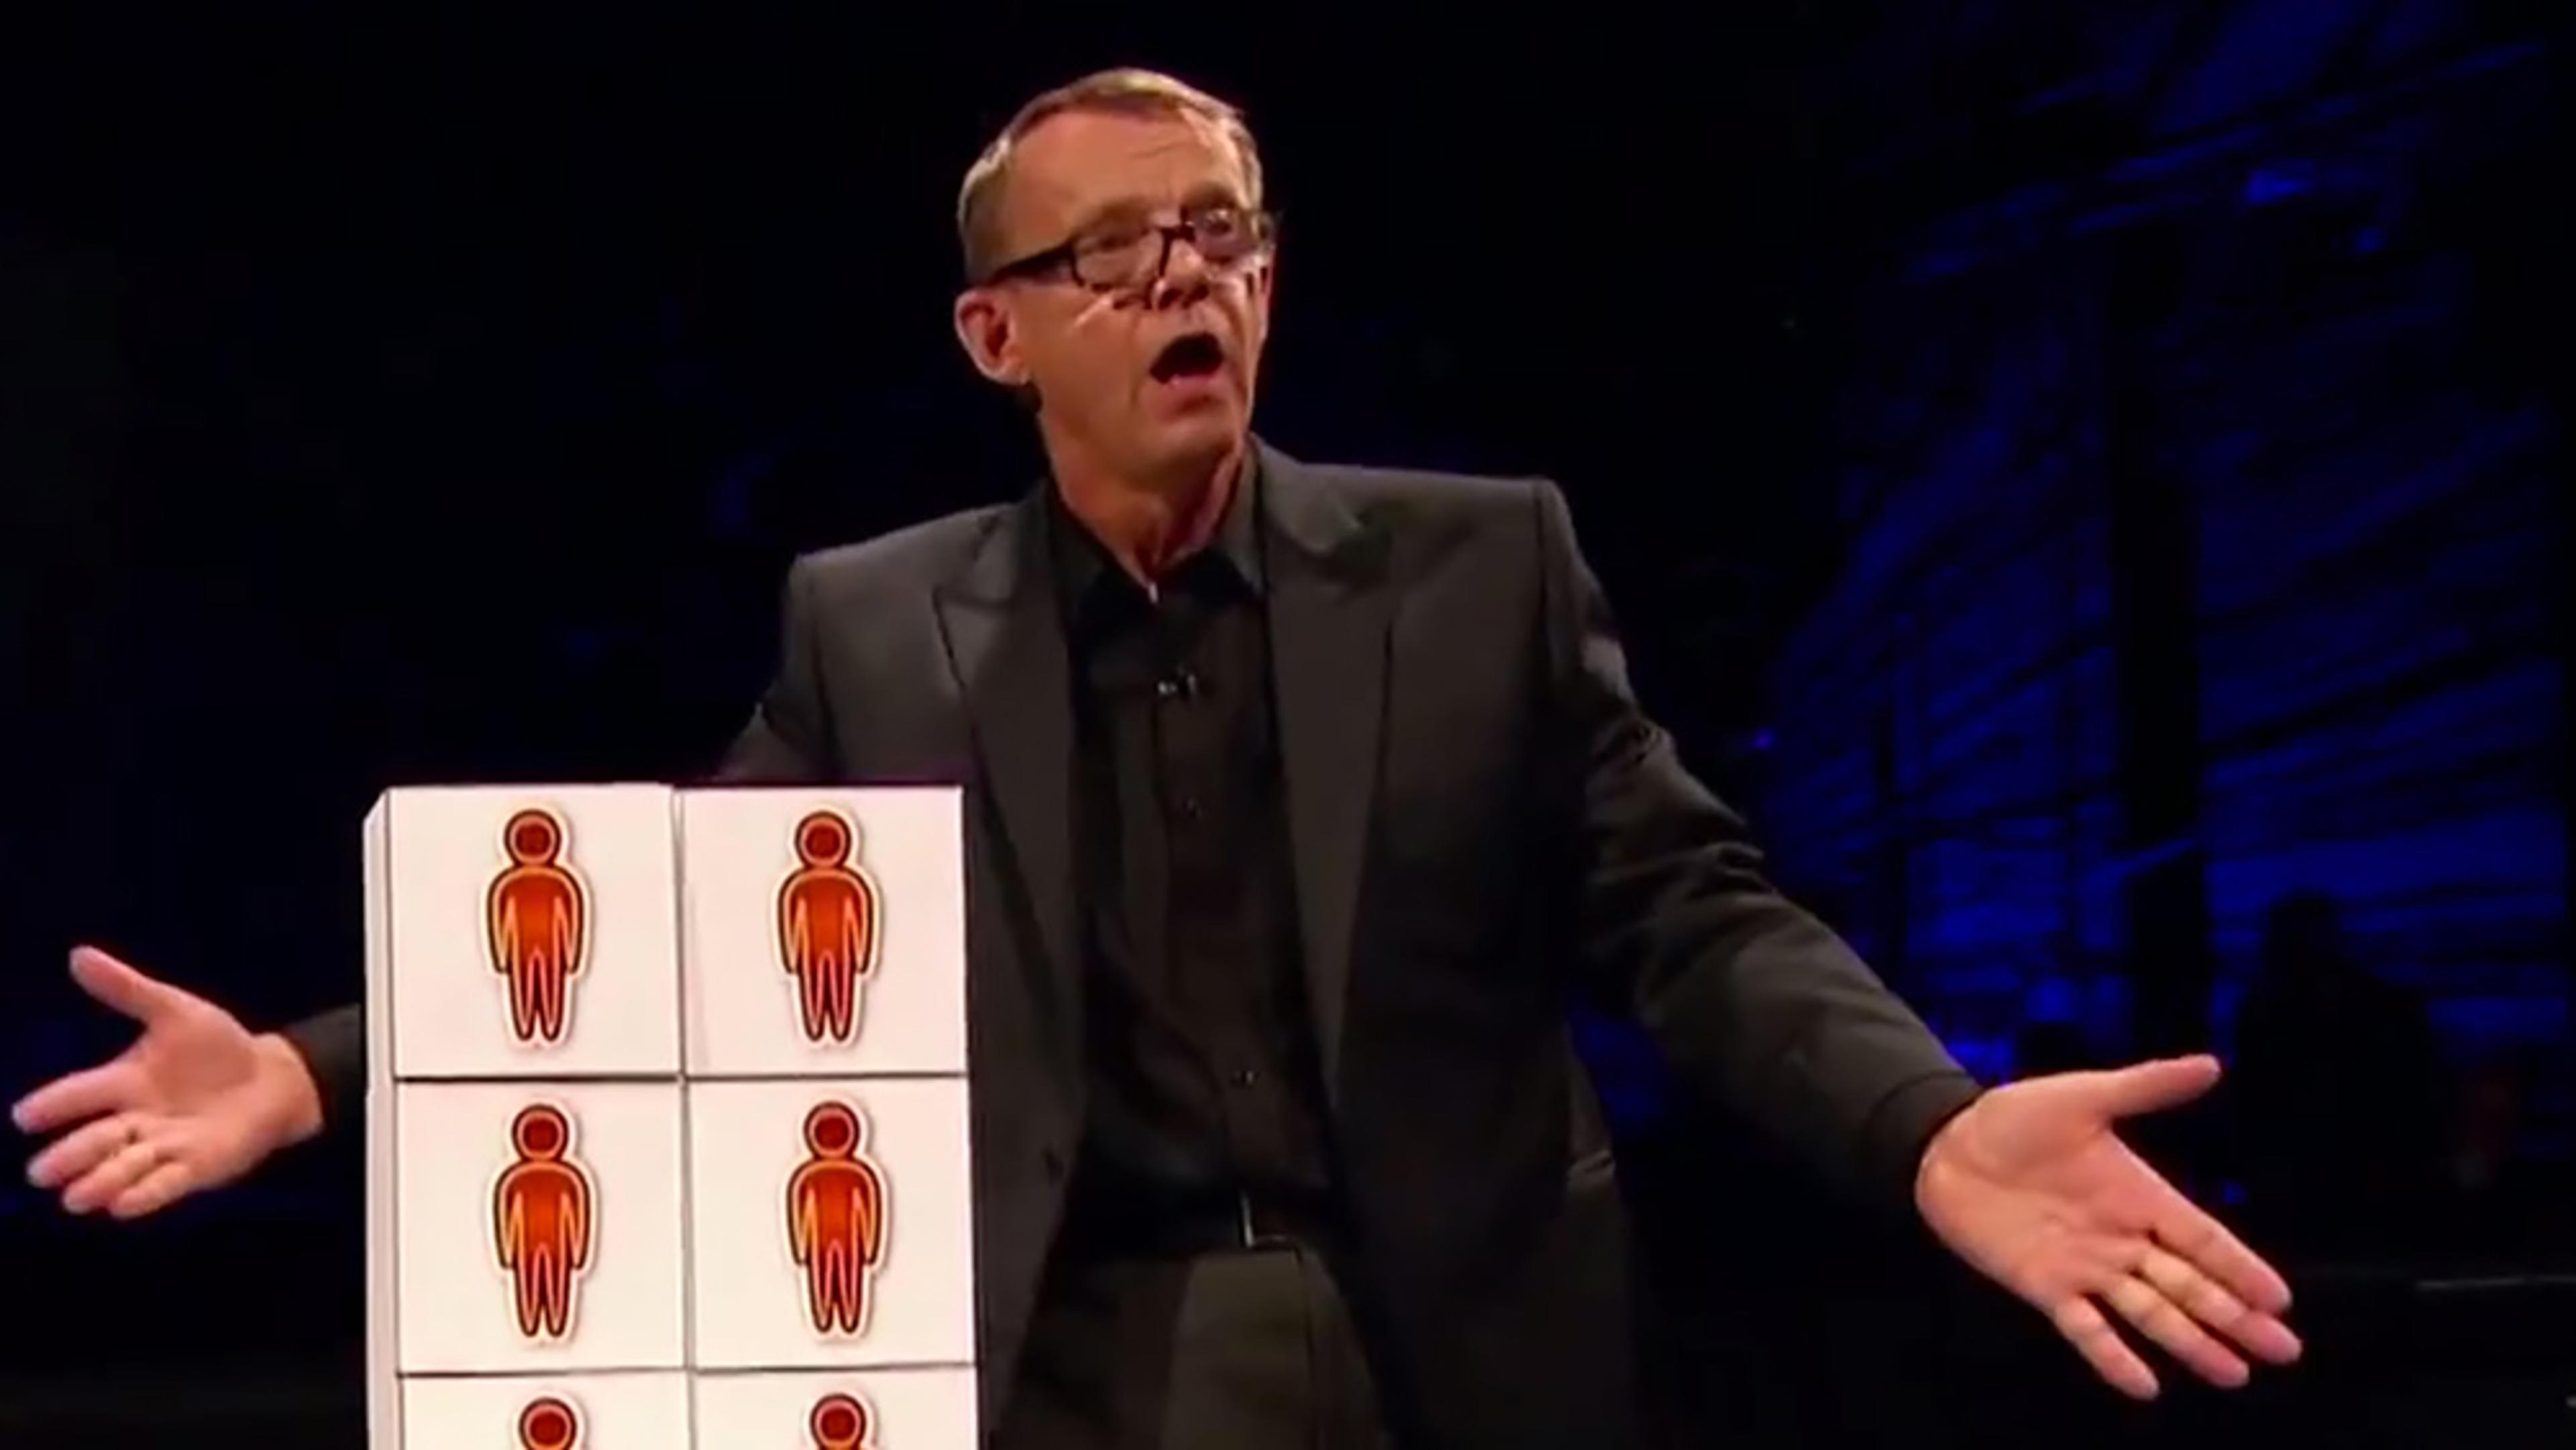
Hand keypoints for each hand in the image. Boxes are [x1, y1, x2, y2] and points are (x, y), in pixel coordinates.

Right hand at [12, 946, 324, 1218]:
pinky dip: (145, 1195)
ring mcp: (164, 1146)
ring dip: (100, 1182)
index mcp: (124, 1083)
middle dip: (69, 1156)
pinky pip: (165, 1185)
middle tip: (39, 1172)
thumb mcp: (175, 1011)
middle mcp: (136, 1120)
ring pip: (123, 1168)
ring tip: (74, 1197)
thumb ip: (127, 989)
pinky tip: (122, 1206)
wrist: (273, 1076)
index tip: (24, 1115)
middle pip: (95, 1140)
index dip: (54, 1105)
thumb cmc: (217, 1046)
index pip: (81, 1093)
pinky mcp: (196, 1167)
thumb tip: (78, 955)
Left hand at [1914, 1053, 2302, 1398]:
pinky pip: (2086, 1329)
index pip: (2203, 1239)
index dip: (2240, 1268)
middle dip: (2236, 1318)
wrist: (1945, 1145)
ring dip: (2192, 1344)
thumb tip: (2211, 1063)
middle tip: (2284, 1351)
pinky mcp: (2046, 1287)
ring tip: (2235, 1374)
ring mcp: (2086, 1267)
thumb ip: (2146, 1085)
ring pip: (2150, 1312)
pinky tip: (2146, 1387)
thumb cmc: (2014, 1118)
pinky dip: (2113, 1358)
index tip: (2281, 1300)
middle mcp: (2122, 1239)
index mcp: (2140, 1196)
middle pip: (2190, 1285)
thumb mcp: (2083, 1096)